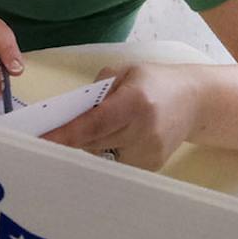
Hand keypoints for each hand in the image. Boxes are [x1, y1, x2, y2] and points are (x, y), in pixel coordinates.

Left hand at [44, 63, 201, 170]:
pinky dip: (108, 151)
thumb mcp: (128, 72)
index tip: (40, 141)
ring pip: (102, 154)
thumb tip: (71, 110)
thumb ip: (99, 88)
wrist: (196, 101)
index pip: (93, 124)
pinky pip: (116, 162)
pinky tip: (113, 139)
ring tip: (86, 133)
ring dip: (90, 145)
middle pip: (93, 142)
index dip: (65, 134)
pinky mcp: (151, 166)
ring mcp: (149, 153)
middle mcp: (143, 131)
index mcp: (135, 102)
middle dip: (71, 139)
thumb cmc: (156, 82)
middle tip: (46, 136)